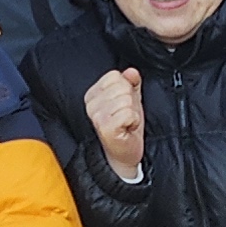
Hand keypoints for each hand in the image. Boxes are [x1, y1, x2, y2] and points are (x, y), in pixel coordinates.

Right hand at [82, 66, 145, 180]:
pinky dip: (133, 121)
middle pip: (122, 87)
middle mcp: (91, 104)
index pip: (115, 75)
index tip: (123, 105)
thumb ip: (131, 82)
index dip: (127, 89)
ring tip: (126, 123)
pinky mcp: (105, 127)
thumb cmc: (125, 127)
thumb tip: (131, 71)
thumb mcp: (130, 100)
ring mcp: (96, 116)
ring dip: (133, 113)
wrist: (124, 154)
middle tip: (126, 116)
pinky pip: (128, 113)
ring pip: (127, 100)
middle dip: (131, 102)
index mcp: (93, 94)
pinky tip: (127, 129)